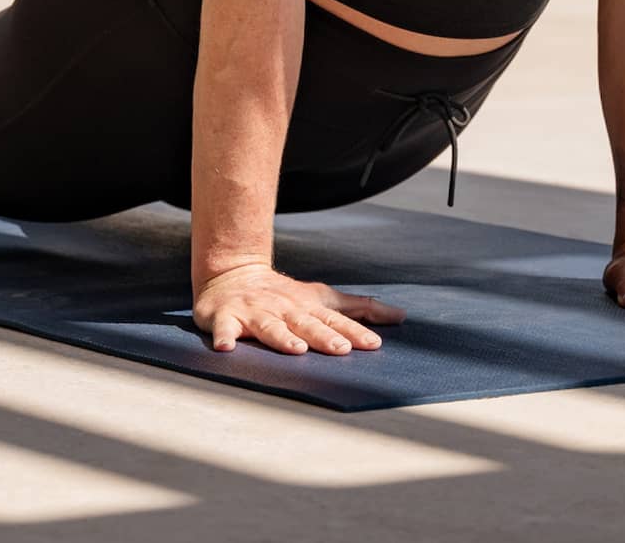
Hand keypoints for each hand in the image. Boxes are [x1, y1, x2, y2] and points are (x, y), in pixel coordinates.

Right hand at [192, 262, 406, 354]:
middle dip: (324, 336)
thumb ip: (359, 308)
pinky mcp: (225, 317)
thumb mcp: (323, 297)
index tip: (374, 345)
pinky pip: (223, 328)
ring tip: (297, 350)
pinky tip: (227, 348)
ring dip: (283, 338)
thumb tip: (400, 316)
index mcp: (307, 305)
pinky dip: (224, 337)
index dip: (355, 331)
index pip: (335, 319)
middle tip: (342, 349)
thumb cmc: (285, 295)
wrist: (232, 274)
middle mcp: (284, 308)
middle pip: (307, 323)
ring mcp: (254, 312)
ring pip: (270, 327)